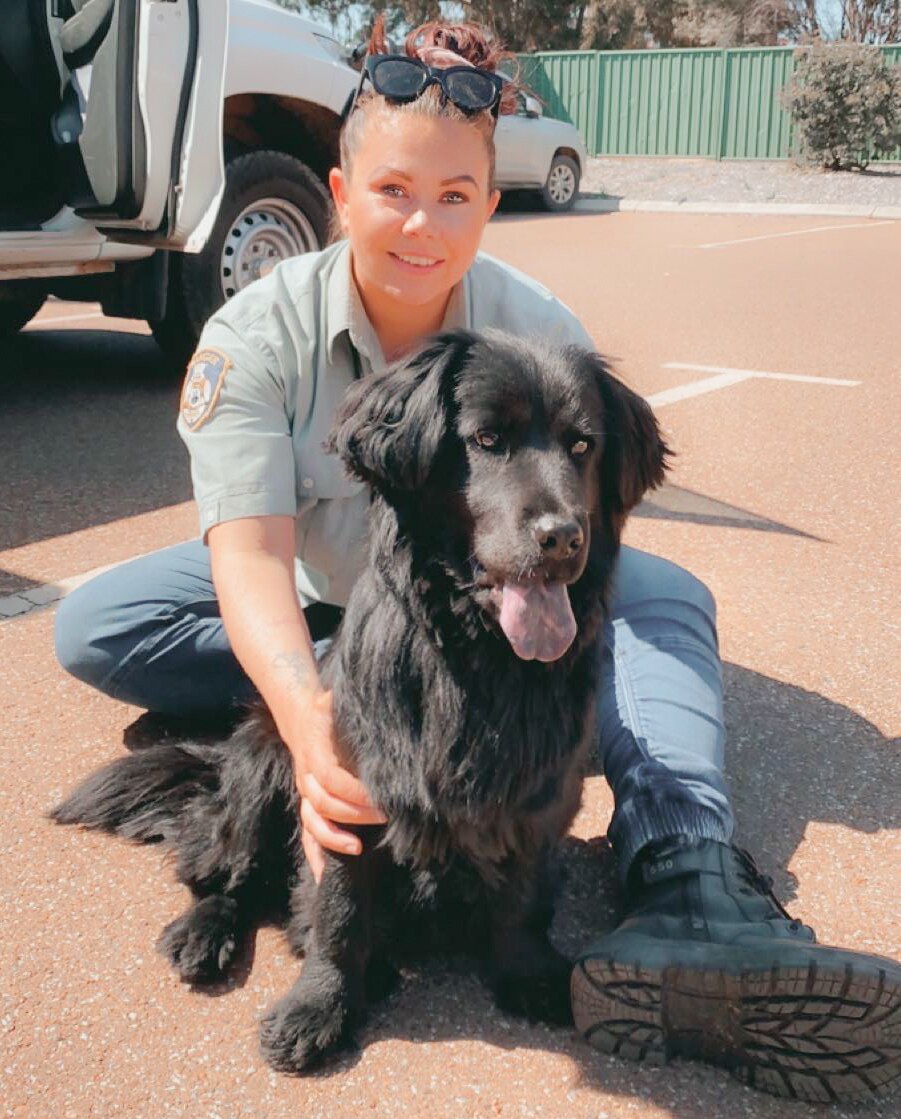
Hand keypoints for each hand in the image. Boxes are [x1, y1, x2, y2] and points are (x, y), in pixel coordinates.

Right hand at [283, 689, 386, 882]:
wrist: (301, 716)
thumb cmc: (327, 709)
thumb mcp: (333, 700)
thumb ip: (341, 700)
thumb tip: (351, 696)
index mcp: (316, 752)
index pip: (333, 778)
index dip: (356, 791)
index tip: (382, 797)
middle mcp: (307, 775)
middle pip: (324, 803)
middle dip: (355, 814)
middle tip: (387, 816)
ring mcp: (305, 792)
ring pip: (312, 821)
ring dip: (333, 837)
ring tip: (357, 849)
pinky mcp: (307, 805)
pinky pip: (306, 834)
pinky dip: (314, 855)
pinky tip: (323, 877)